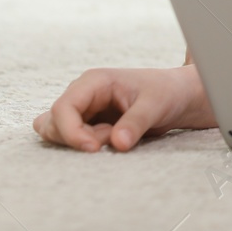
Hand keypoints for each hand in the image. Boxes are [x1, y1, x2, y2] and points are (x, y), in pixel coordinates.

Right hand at [32, 64, 215, 151]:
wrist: (178, 97)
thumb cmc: (167, 92)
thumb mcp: (156, 105)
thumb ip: (136, 122)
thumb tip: (117, 144)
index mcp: (94, 81)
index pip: (62, 108)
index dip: (71, 132)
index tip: (94, 148)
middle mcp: (83, 94)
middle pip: (53, 123)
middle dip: (78, 138)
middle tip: (112, 138)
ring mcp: (83, 110)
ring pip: (57, 133)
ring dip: (80, 142)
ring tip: (113, 136)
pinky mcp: (87, 124)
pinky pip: (70, 140)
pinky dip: (83, 145)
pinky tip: (110, 139)